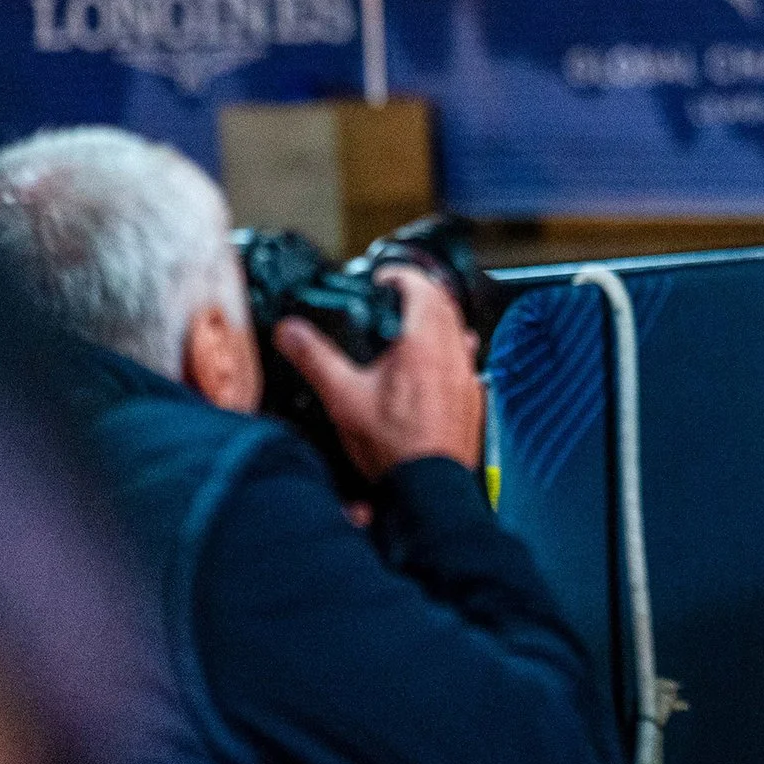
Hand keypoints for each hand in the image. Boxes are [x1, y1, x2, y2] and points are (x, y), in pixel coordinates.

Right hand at [275, 266, 483, 482]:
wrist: (427, 488)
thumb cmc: (393, 449)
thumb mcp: (342, 398)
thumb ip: (315, 358)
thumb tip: (290, 332)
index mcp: (423, 345)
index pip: (421, 287)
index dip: (400, 275)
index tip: (383, 278)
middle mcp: (452, 355)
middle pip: (444, 303)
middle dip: (420, 292)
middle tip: (395, 296)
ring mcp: (467, 376)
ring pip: (458, 328)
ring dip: (438, 318)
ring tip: (411, 326)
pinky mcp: (473, 397)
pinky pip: (466, 358)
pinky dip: (450, 348)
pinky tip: (433, 363)